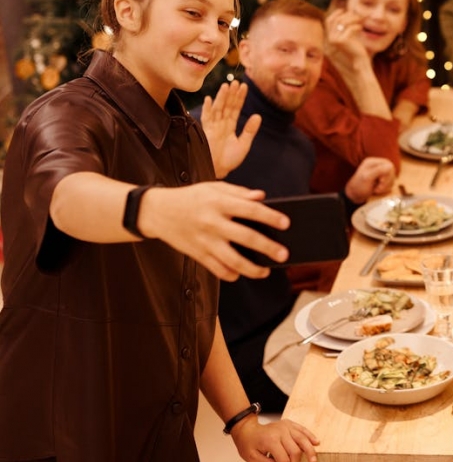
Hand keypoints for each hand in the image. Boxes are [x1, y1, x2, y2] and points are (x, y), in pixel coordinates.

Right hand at [140, 182, 289, 280]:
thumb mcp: (213, 188)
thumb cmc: (191, 198)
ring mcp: (204, 241)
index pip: (250, 210)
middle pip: (245, 238)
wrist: (157, 211)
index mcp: (219, 203)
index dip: (270, 217)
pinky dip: (229, 274)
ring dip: (251, 269)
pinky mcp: (196, 254)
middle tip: (284, 254)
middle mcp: (212, 223)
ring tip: (265, 271)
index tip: (286, 223)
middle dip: (267, 248)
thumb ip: (239, 192)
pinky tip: (240, 274)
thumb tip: (261, 197)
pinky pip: (215, 269)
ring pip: (231, 260)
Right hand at [201, 81, 261, 178]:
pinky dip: (207, 109)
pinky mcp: (206, 132)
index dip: (240, 98)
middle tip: (236, 82)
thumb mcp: (243, 144)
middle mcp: (221, 124)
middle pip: (227, 106)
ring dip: (221, 97)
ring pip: (218, 109)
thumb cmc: (229, 160)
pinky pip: (206, 118)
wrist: (218, 171)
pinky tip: (209, 99)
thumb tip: (257, 116)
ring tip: (226, 86)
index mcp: (230, 126)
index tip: (244, 86)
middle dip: (231, 94)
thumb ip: (250, 130)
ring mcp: (213, 127)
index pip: (236, 109)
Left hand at [231, 416, 318, 461]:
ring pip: (302, 438)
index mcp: (270, 440)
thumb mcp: (252, 459)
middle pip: (295, 449)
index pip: (284, 459)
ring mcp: (286, 426)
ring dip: (309, 450)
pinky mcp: (289, 424)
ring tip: (314, 460)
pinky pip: (302, 429)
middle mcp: (280, 431)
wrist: (247, 429)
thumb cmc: (249, 444)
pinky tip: (316, 442)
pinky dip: (310, 436)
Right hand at [325, 8, 368, 65]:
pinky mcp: (342, 41)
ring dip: (353, 19)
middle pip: (337, 19)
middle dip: (348, 15)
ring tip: (361, 21)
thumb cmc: (356, 47)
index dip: (335, 13)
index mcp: (330, 36)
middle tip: (358, 16)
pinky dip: (357, 26)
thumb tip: (348, 11)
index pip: (329, 21)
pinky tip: (361, 28)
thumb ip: (347, 25)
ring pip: (343, 22)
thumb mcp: (350, 34)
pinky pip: (350, 28)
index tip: (344, 10)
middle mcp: (330, 38)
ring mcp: (335, 40)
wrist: (359, 60)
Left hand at [345, 157, 396, 203]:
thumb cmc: (358, 187)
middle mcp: (377, 165)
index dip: (387, 175)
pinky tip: (377, 190)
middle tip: (377, 187)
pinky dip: (385, 188)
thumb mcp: (367, 178)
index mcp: (372, 162)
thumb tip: (390, 166)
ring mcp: (379, 172)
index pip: (389, 165)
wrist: (354, 197)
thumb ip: (378, 170)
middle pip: (392, 172)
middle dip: (386, 182)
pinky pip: (390, 183)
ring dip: (385, 186)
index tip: (380, 181)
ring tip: (376, 189)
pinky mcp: (381, 179)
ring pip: (392, 178)